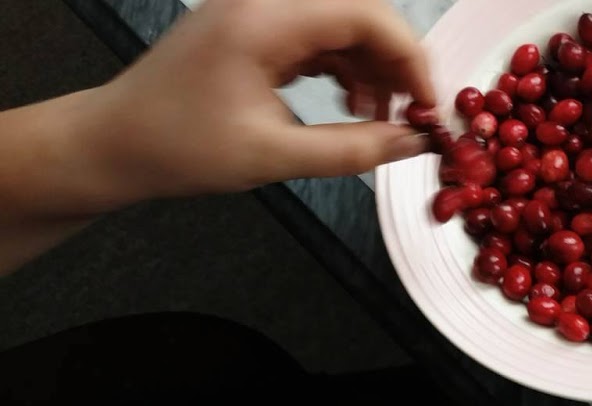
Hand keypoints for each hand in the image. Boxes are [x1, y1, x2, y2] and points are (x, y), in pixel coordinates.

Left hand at [89, 0, 435, 203]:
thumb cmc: (177, 146)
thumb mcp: (275, 156)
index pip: (367, 16)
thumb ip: (354, 149)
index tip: (429, 106)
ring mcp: (258, 11)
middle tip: (412, 114)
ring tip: (378, 119)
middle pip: (361, 14)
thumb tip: (413, 143)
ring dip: (373, 69)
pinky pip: (320, 36)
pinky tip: (351, 106)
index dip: (411, 59)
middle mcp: (264, 2)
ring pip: (344, 25)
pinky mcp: (254, 28)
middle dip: (396, 64)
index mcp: (266, 19)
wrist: (114, 144)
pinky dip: (346, 69)